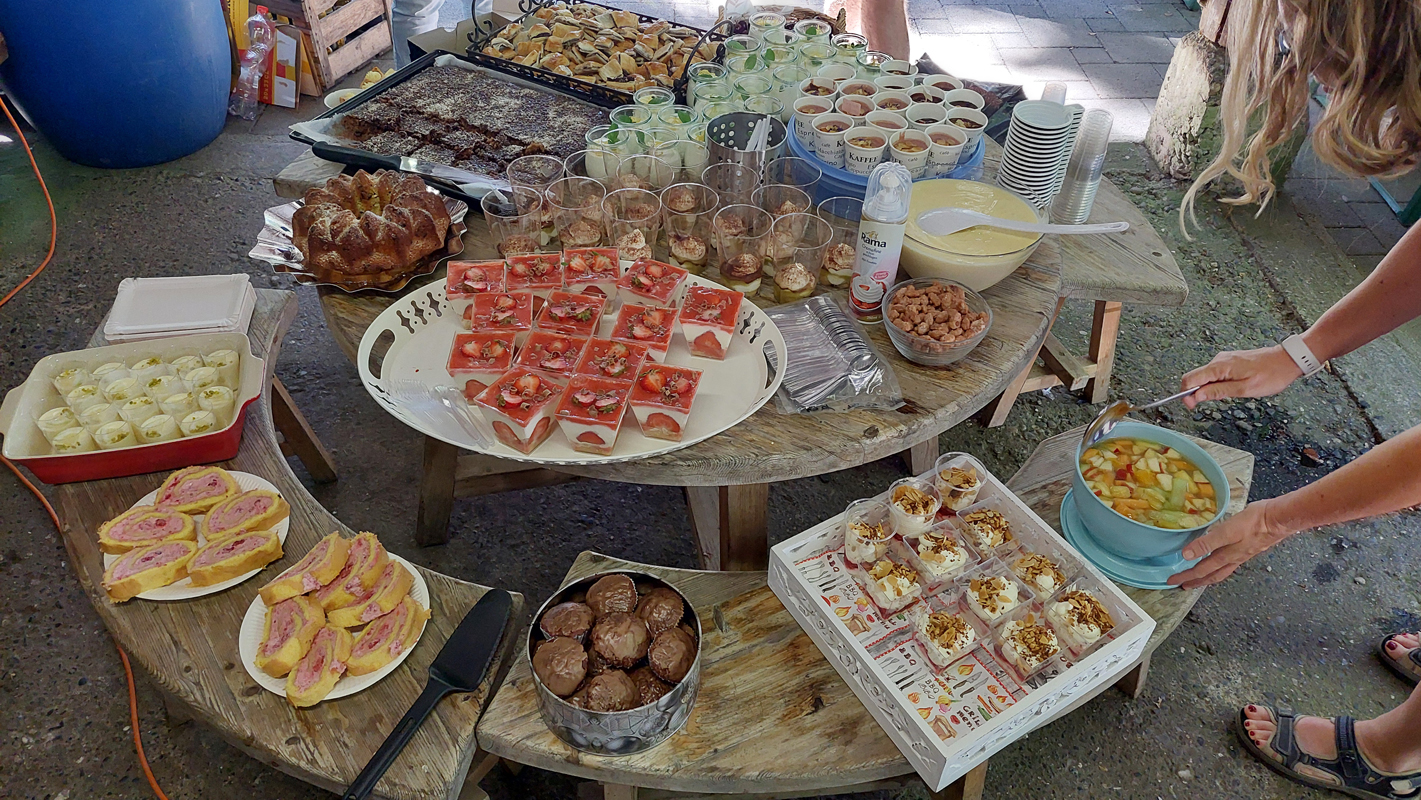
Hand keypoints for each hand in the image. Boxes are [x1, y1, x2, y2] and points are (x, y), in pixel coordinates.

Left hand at [1167, 500, 1290, 588]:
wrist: (1279, 519)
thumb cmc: (1254, 523)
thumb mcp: (1226, 531)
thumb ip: (1206, 543)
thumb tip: (1187, 555)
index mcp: (1226, 556)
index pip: (1200, 570)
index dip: (1185, 576)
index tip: (1172, 581)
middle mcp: (1234, 559)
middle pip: (1211, 575)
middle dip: (1196, 581)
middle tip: (1183, 586)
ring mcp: (1242, 554)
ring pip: (1221, 571)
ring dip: (1209, 576)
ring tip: (1200, 579)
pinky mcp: (1249, 548)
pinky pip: (1230, 563)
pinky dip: (1221, 566)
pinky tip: (1221, 561)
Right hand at [1180, 345, 1302, 408]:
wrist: (1288, 360)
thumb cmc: (1271, 375)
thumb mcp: (1244, 389)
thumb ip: (1218, 391)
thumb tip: (1197, 396)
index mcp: (1220, 366)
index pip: (1190, 379)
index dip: (1185, 394)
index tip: (1191, 406)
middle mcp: (1219, 360)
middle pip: (1195, 377)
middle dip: (1197, 393)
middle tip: (1212, 403)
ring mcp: (1224, 360)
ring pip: (1205, 376)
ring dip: (1209, 389)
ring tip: (1229, 394)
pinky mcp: (1230, 361)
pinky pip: (1215, 373)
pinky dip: (1216, 383)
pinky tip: (1231, 388)